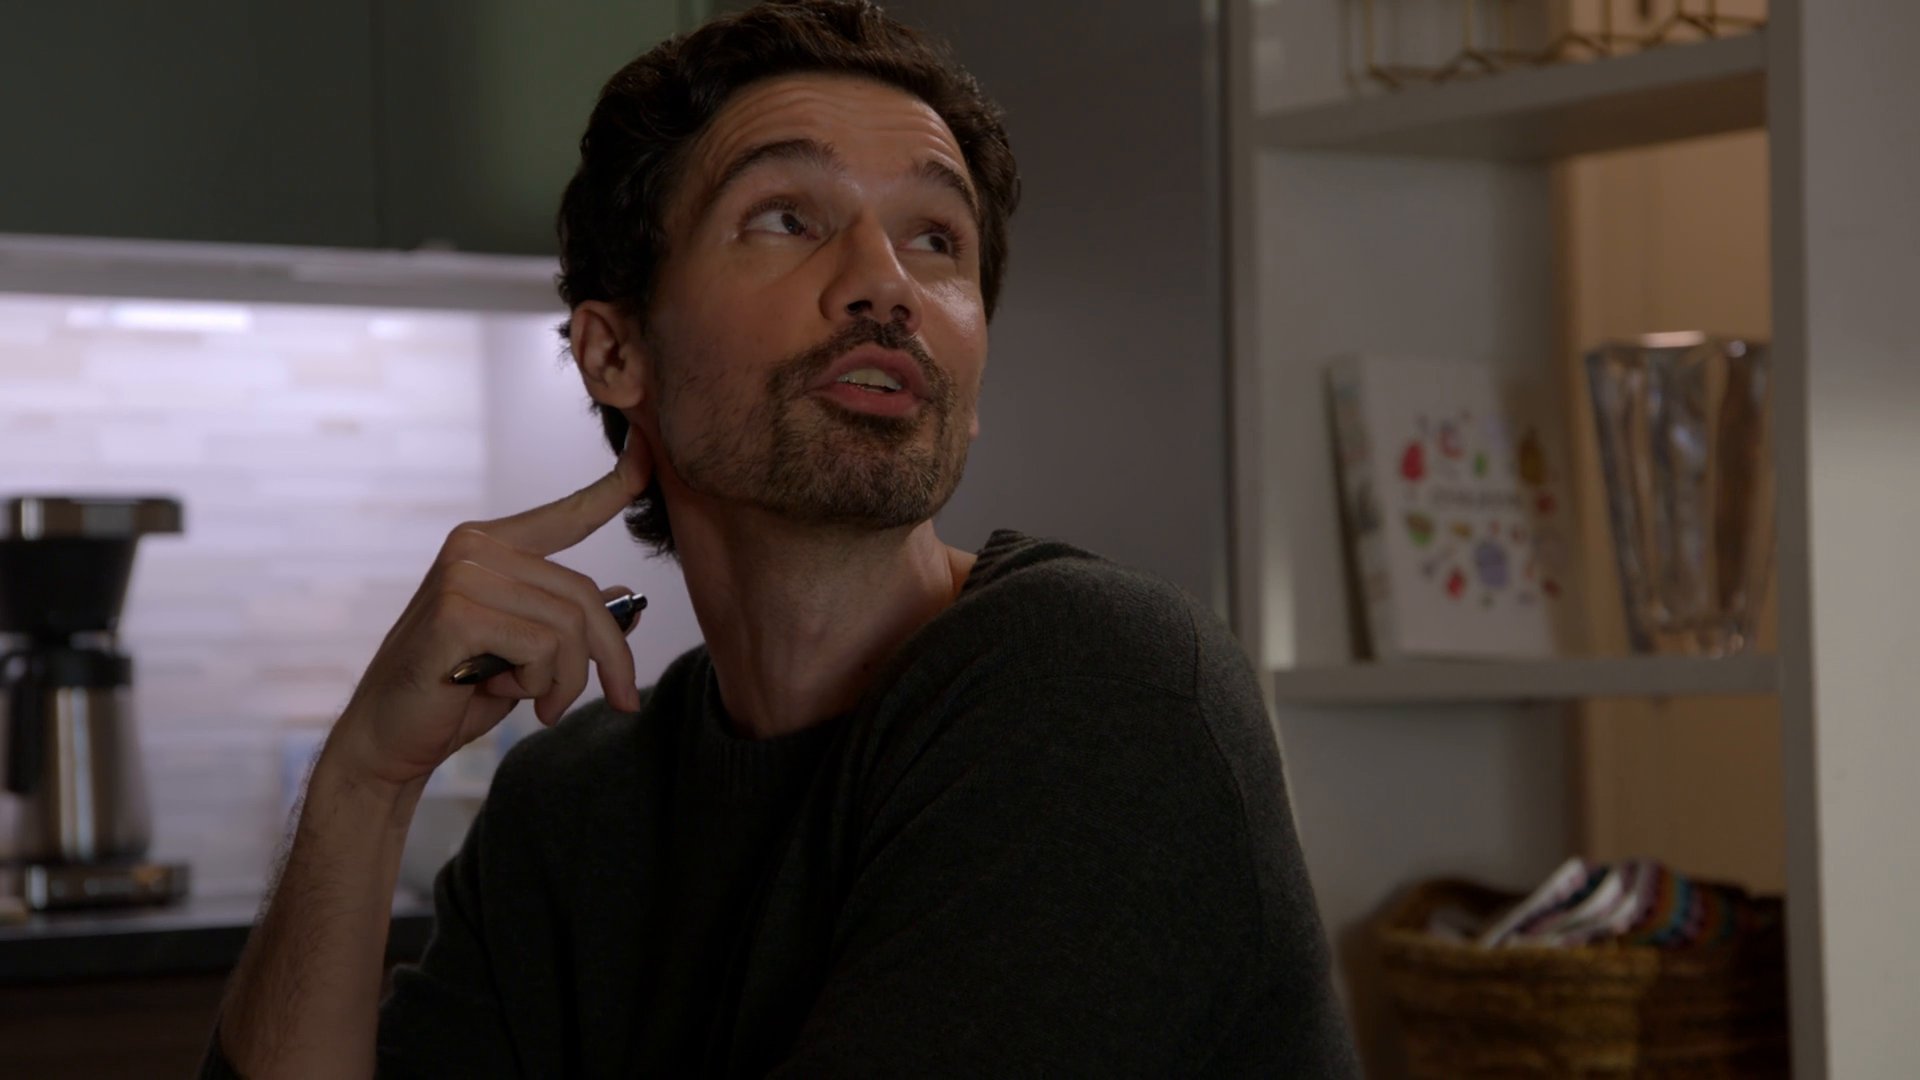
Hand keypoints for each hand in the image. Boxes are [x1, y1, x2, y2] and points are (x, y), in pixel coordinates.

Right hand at [329, 433, 652, 792]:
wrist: (388, 741)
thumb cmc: (455, 695)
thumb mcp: (524, 653)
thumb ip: (566, 620)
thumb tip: (625, 597)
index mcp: (490, 546)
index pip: (566, 515)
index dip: (612, 488)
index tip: (647, 452)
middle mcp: (474, 547)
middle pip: (584, 595)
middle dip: (612, 657)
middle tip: (621, 700)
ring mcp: (462, 574)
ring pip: (569, 627)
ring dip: (566, 682)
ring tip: (539, 703)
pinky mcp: (456, 611)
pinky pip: (542, 648)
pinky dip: (538, 685)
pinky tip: (498, 691)